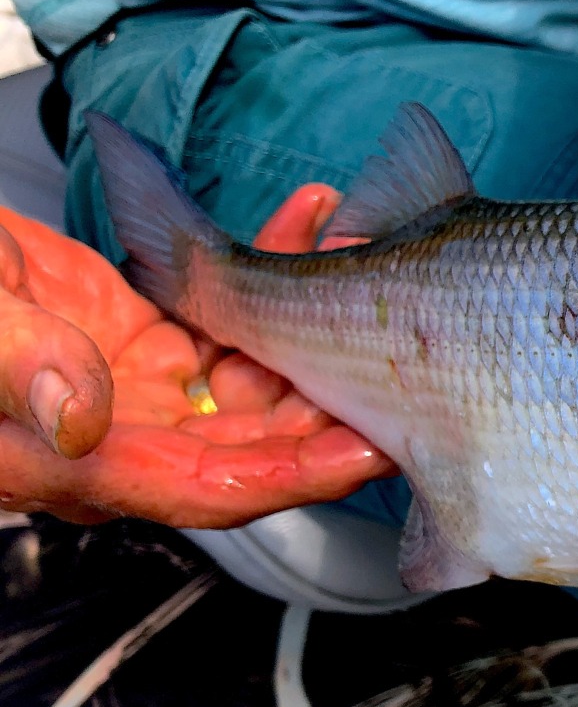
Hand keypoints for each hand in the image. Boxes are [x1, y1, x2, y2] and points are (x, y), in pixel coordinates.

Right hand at [0, 191, 393, 525]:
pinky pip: (225, 311)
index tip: (375, 447)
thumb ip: (15, 371)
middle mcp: (126, 437)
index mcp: (82, 464)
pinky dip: (269, 265)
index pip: (219, 488)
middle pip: (262, 439)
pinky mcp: (138, 334)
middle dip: (337, 397)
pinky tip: (307, 218)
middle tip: (409, 348)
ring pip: (256, 373)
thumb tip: (84, 415)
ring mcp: (137, 386)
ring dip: (318, 320)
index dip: (302, 474)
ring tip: (369, 259)